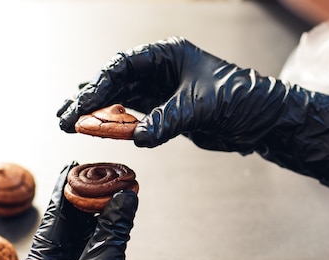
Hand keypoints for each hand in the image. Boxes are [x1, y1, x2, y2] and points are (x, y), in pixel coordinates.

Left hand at [15, 162, 170, 259]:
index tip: (75, 166)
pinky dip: (111, 234)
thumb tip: (124, 196)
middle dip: (87, 201)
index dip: (65, 190)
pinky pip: (100, 252)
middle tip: (104, 175)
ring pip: (87, 239)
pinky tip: (122, 217)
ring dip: (103, 216)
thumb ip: (112, 231)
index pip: (52, 220)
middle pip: (69, 226)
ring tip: (117, 191)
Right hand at [57, 37, 328, 188]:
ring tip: (70, 123)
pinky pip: (135, 118)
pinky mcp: (168, 114)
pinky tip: (98, 131)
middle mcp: (161, 70)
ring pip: (121, 101)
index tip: (80, 104)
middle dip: (89, 99)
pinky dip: (117, 126)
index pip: (123, 65)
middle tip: (63, 116)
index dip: (99, 85)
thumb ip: (170, 119)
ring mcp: (162, 92)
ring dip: (98, 113)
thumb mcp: (205, 105)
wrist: (265, 119)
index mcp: (168, 54)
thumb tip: (139, 137)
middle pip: (115, 82)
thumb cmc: (243, 98)